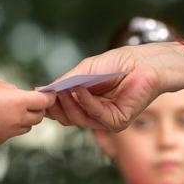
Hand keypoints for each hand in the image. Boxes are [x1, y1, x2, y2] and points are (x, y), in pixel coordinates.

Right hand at [0, 80, 52, 145]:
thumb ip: (12, 90)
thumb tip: (20, 95)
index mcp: (19, 102)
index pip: (45, 101)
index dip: (47, 97)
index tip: (45, 94)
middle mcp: (18, 118)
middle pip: (39, 116)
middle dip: (37, 109)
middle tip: (29, 102)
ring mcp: (10, 132)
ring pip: (27, 127)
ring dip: (25, 119)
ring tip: (12, 110)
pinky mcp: (1, 140)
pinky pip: (13, 133)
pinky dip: (11, 127)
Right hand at [47, 44, 183, 132]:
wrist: (144, 62)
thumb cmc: (117, 63)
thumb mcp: (85, 70)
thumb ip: (65, 82)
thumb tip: (41, 91)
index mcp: (86, 102)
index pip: (63, 111)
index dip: (51, 105)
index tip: (40, 95)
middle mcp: (95, 113)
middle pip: (68, 119)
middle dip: (57, 108)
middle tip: (50, 95)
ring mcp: (106, 119)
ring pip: (79, 119)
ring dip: (69, 104)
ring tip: (63, 90)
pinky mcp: (118, 122)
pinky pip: (96, 116)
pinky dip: (86, 102)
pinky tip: (80, 90)